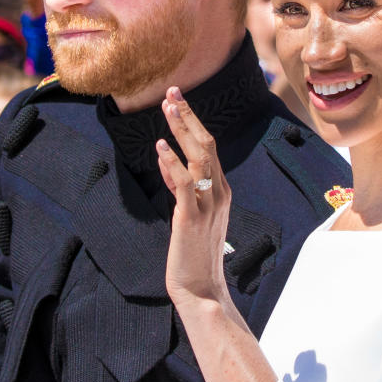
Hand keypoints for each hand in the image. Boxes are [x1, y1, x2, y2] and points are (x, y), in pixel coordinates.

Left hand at [155, 86, 232, 308]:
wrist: (201, 288)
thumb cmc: (193, 253)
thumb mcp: (188, 212)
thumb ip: (179, 186)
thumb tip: (165, 159)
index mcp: (220, 190)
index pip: (209, 147)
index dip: (192, 122)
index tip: (178, 100)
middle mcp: (218, 192)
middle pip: (207, 144)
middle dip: (189, 116)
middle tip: (173, 92)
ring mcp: (208, 204)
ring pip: (199, 157)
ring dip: (182, 129)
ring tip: (167, 107)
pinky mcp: (191, 218)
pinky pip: (185, 183)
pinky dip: (173, 162)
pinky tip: (160, 146)